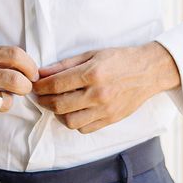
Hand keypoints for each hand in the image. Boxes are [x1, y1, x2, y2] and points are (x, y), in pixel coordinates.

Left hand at [32, 41, 179, 133]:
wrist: (148, 71)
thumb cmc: (120, 59)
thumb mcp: (92, 54)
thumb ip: (66, 64)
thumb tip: (42, 72)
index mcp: (93, 73)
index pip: (56, 84)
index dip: (40, 86)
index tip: (34, 85)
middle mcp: (98, 94)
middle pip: (59, 104)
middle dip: (44, 100)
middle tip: (40, 95)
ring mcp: (105, 109)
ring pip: (69, 121)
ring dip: (57, 114)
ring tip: (55, 104)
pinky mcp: (110, 120)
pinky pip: (84, 128)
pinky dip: (73, 122)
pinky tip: (72, 111)